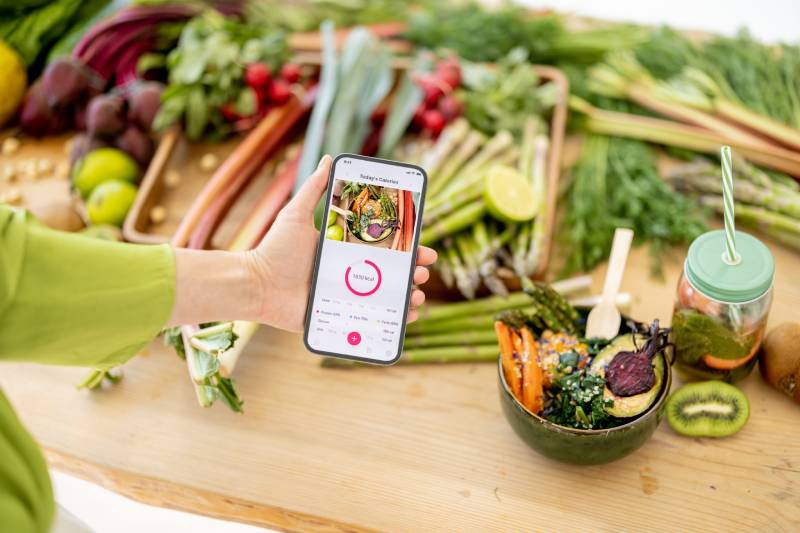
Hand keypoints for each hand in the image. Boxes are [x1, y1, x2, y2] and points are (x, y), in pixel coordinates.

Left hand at [246, 154, 436, 331]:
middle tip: (422, 273)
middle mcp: (348, 274)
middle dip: (413, 273)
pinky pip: (371, 321)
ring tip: (417, 294)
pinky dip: (392, 321)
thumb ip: (314, 188)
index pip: (384, 249)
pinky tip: (406, 317)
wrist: (256, 285)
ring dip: (408, 297)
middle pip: (391, 274)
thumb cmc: (274, 250)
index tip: (423, 248)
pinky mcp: (338, 317)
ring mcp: (345, 296)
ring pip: (386, 298)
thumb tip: (328, 158)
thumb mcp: (296, 214)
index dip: (407, 249)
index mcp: (344, 251)